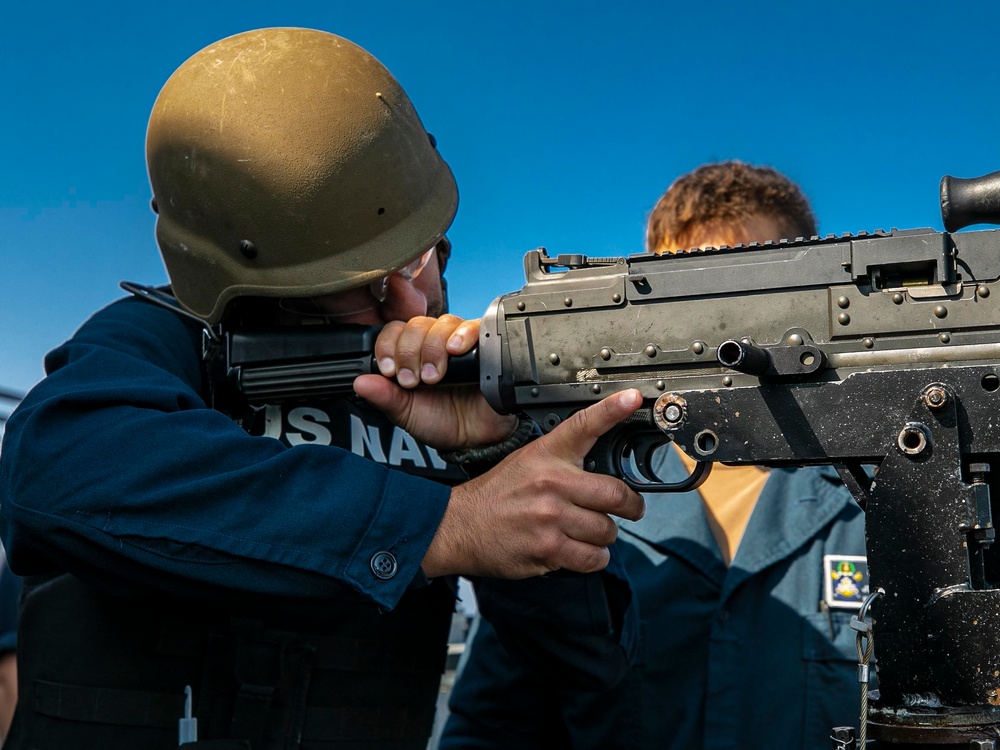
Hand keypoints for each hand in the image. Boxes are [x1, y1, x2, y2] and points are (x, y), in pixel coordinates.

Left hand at [353, 315, 517, 449]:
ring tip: (433, 376)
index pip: (394, 331)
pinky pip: (475, 327)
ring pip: (443, 324)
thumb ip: (385, 397)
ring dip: (432, 347)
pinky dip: (463, 334)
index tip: (388, 370)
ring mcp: (460, 342)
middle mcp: (435, 343)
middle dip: (409, 352)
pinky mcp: (486, 346)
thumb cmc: (441, 422)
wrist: (475, 439)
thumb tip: (359, 382)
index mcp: (411, 354)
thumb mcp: (406, 413)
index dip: (387, 346)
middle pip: (417, 325)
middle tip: (412, 380)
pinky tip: (455, 350)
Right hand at [421, 389, 646, 577]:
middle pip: (616, 495)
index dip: (611, 410)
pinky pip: (593, 558)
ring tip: (588, 532)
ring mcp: (551, 518)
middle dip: (631, 506)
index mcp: (546, 455)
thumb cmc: (495, 496)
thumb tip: (603, 470)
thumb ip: (563, 461)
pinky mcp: (549, 549)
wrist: (458, 526)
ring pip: (607, 530)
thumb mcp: (526, 461)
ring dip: (604, 536)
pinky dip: (594, 557)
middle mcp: (552, 483)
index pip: (583, 425)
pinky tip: (580, 550)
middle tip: (631, 508)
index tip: (632, 398)